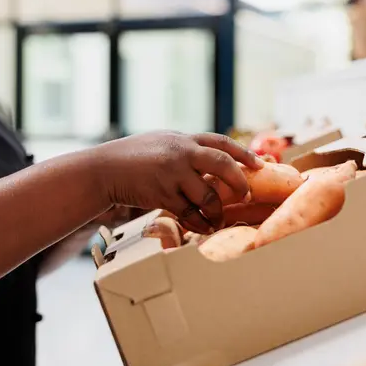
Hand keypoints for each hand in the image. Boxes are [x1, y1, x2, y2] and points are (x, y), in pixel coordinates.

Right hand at [93, 131, 261, 233]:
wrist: (104, 169)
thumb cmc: (133, 156)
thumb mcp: (162, 142)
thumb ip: (186, 148)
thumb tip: (212, 161)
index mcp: (184, 138)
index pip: (221, 142)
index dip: (244, 153)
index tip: (260, 164)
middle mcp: (181, 152)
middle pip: (223, 164)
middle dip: (239, 182)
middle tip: (245, 195)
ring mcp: (173, 173)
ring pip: (209, 194)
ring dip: (218, 210)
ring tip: (219, 218)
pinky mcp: (163, 194)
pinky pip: (190, 213)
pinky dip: (199, 223)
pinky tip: (203, 226)